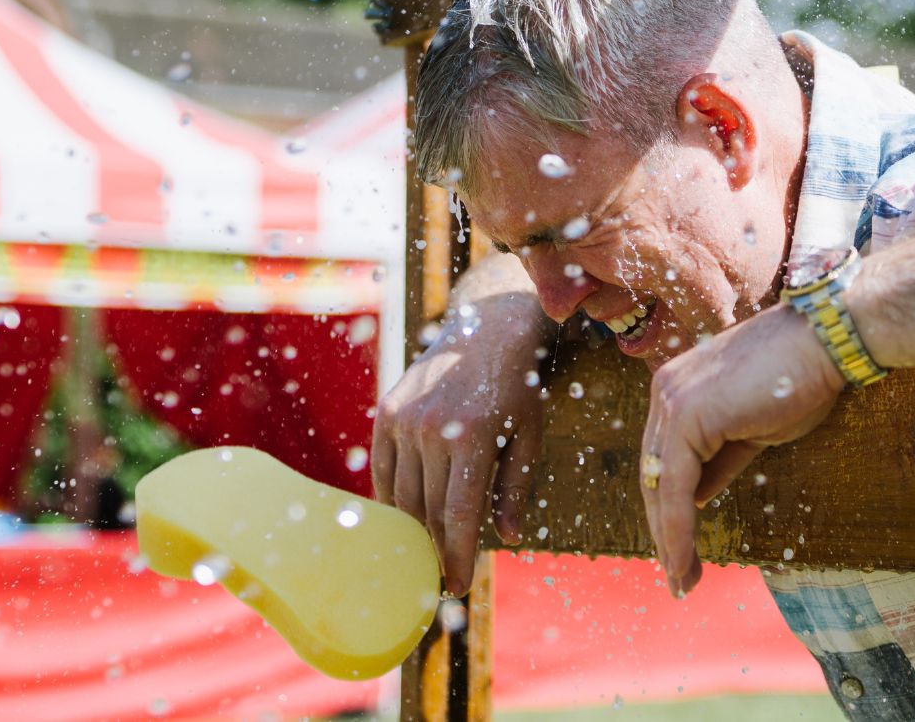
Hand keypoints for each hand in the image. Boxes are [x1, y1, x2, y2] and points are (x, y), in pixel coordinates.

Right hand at [372, 292, 549, 595]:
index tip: (458, 585)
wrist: (486, 328)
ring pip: (402, 495)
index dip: (458, 555)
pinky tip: (405, 518)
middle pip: (429, 510)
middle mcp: (433, 428)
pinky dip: (393, 498)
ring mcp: (405, 419)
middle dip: (436, 549)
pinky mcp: (387, 412)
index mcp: (474, 436)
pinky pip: (384, 470)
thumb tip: (508, 537)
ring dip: (413, 528)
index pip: (460, 514)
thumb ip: (515, 488)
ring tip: (425, 551)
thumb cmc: (518, 387)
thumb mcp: (529, 436)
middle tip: (442, 576)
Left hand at [641, 303, 843, 597]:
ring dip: (668, 540)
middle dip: (662, 530)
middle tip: (677, 576)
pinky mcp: (687, 417)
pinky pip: (675, 486)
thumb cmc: (800, 379)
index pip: (663, 459)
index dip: (669, 507)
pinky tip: (683, 561)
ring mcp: (672, 402)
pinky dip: (677, 529)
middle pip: (654, 475)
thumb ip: (718, 461)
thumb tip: (695, 498)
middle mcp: (665, 392)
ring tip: (682, 582)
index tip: (681, 549)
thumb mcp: (752, 430)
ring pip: (660, 486)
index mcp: (677, 390)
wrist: (826, 342)